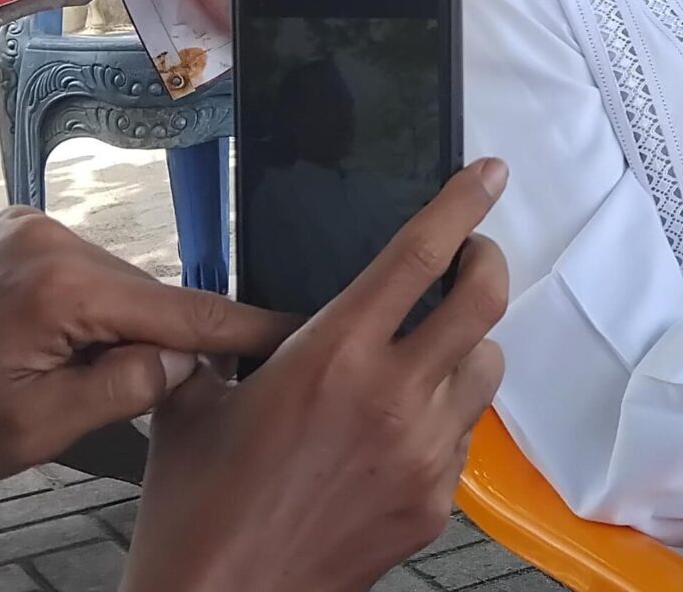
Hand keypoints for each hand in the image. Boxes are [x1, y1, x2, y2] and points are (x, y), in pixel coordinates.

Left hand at [0, 208, 297, 482]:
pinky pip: (71, 267)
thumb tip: (183, 361)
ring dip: (108, 326)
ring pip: (108, 281)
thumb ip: (120, 391)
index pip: (178, 309)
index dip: (240, 329)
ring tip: (54, 377)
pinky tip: (33, 346)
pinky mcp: (4, 227)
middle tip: (121, 397)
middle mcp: (46, 235)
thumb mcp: (31, 431)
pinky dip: (76, 306)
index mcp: (59, 285)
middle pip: (143, 293)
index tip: (292, 332)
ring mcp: (22, 223)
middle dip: (152, 342)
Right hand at [121, 160, 510, 591]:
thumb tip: (235, 317)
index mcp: (334, 355)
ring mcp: (423, 454)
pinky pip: (464, 437)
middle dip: (487, 262)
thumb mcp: (195, 401)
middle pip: (484, 302)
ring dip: (468, 345)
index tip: (487, 175)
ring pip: (486, 370)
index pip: (420, 255)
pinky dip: (447, 417)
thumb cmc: (196, 507)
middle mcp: (393, 397)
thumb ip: (229, 344)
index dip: (462, 204)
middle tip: (472, 255)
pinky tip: (403, 425)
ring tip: (431, 347)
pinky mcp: (433, 503)